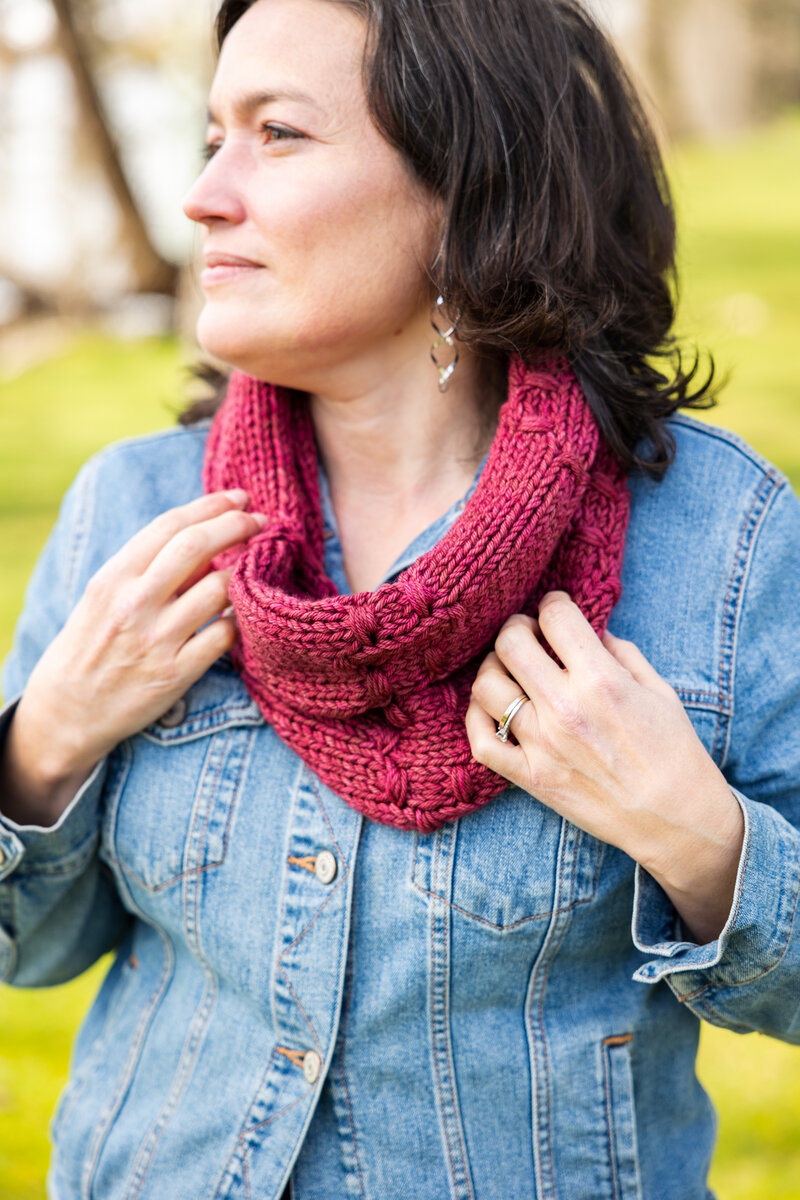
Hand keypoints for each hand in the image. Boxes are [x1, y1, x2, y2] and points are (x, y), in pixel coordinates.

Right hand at [12, 489, 265, 796]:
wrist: (67, 711)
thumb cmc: (92, 644)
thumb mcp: (104, 597)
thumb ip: (148, 568)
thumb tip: (207, 535)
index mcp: (113, 578)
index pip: (170, 525)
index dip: (211, 505)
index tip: (239, 497)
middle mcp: (134, 604)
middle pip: (198, 547)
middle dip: (237, 525)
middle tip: (261, 521)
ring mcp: (157, 640)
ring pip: (219, 589)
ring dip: (245, 573)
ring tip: (255, 568)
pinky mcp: (177, 674)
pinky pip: (226, 636)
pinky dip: (242, 619)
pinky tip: (245, 613)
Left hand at [466, 591, 744, 942]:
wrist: (675, 819)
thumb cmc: (674, 752)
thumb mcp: (658, 689)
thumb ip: (619, 652)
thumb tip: (588, 630)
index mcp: (601, 681)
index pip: (556, 617)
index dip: (554, 603)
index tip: (556, 608)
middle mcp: (565, 708)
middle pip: (511, 644)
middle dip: (516, 626)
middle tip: (526, 631)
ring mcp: (542, 745)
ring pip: (487, 687)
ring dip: (493, 667)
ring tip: (507, 667)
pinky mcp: (530, 777)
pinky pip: (482, 741)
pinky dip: (476, 718)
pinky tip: (490, 707)